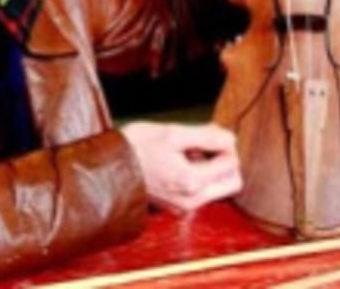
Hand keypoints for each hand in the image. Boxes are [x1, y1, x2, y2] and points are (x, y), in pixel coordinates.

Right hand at [120, 121, 241, 212]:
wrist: (106, 168)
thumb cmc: (134, 148)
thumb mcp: (173, 133)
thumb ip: (207, 136)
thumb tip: (230, 138)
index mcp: (192, 182)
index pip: (232, 164)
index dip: (226, 144)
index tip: (210, 133)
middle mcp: (191, 200)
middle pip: (231, 182)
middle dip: (224, 160)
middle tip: (205, 143)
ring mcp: (183, 206)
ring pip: (217, 188)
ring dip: (211, 168)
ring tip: (188, 151)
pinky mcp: (176, 206)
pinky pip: (201, 192)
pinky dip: (198, 176)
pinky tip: (179, 161)